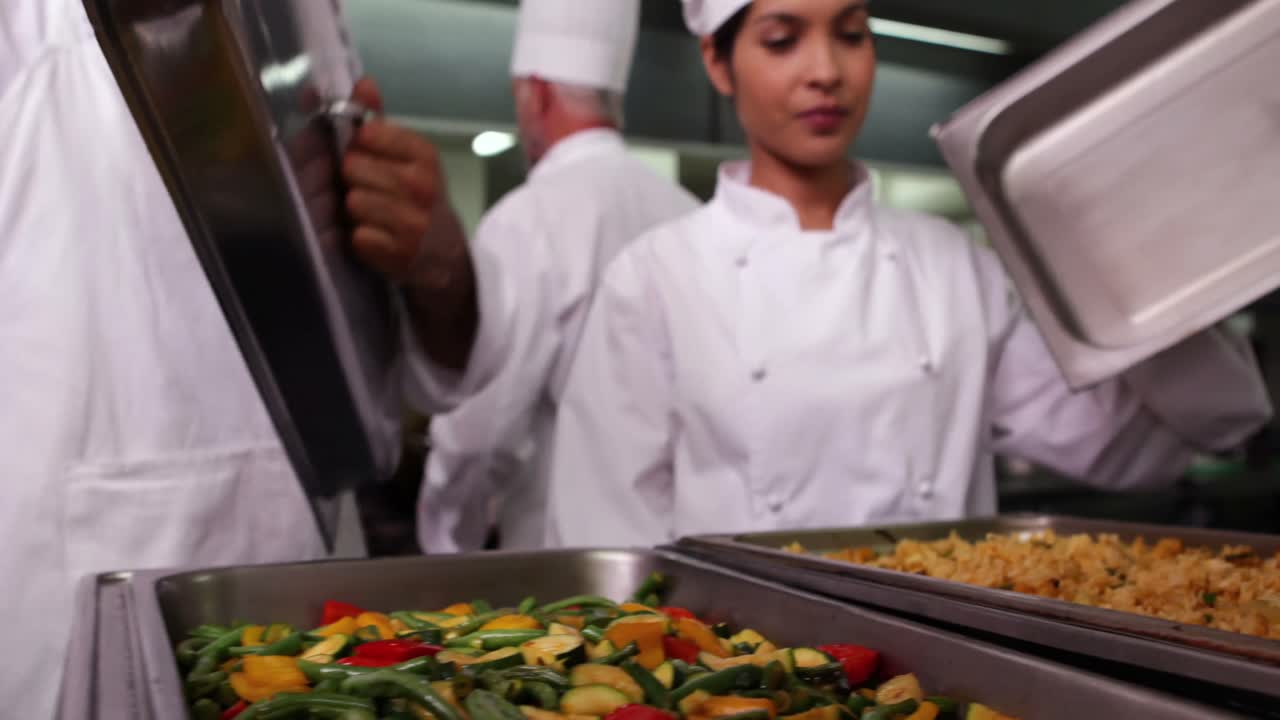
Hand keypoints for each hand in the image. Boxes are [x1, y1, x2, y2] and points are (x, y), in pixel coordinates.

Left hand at [342, 78, 476, 369]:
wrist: (449, 262)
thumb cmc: (421, 202)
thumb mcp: (410, 158)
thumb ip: (381, 120)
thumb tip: (363, 82)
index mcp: (425, 155)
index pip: (366, 134)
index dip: (360, 147)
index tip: (370, 159)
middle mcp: (421, 186)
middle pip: (351, 167)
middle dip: (355, 181)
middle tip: (373, 193)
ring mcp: (411, 222)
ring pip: (352, 201)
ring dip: (357, 212)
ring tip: (376, 217)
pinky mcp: (398, 254)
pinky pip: (356, 235)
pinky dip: (361, 240)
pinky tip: (379, 239)